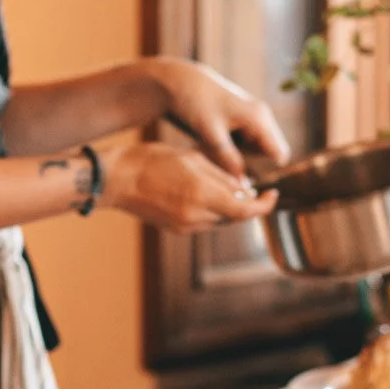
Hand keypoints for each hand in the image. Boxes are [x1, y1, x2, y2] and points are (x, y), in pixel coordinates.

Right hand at [101, 142, 277, 232]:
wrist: (117, 180)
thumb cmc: (152, 160)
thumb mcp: (192, 158)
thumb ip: (222, 175)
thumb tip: (245, 189)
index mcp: (202, 195)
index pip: (246, 210)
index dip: (265, 205)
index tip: (272, 195)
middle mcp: (196, 216)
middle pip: (235, 217)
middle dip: (246, 203)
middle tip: (249, 186)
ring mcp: (185, 226)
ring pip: (220, 221)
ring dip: (228, 207)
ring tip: (222, 187)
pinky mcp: (176, 229)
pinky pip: (204, 223)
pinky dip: (212, 211)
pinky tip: (202, 194)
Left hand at [147, 57, 289, 178]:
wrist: (179, 82)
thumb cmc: (195, 103)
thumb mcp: (211, 135)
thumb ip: (228, 160)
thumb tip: (244, 185)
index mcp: (259, 118)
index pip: (279, 154)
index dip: (267, 170)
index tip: (242, 175)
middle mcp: (261, 117)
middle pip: (266, 156)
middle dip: (249, 164)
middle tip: (220, 161)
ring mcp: (253, 118)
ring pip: (254, 152)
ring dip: (237, 158)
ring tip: (212, 149)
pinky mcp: (242, 122)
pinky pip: (244, 145)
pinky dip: (230, 150)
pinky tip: (211, 144)